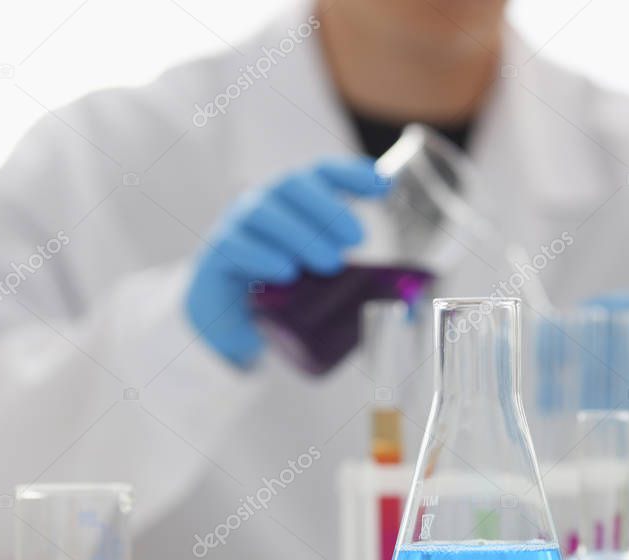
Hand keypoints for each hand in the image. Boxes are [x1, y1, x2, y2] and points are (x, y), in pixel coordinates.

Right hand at [186, 157, 388, 366]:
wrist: (232, 318)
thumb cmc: (286, 289)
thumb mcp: (323, 280)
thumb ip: (360, 284)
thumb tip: (412, 306)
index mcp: (295, 203)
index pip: (321, 173)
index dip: (350, 173)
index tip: (382, 187)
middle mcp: (266, 204)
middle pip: (292, 185)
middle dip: (328, 208)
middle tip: (358, 241)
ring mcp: (237, 227)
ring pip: (263, 212)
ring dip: (300, 233)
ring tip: (329, 263)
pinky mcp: (217, 257)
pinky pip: (234, 246)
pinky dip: (261, 256)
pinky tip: (284, 271)